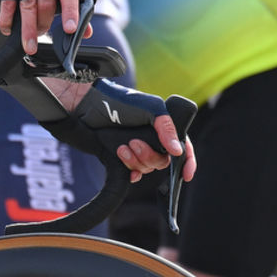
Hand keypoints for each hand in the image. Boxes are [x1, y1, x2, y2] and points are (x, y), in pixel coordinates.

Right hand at [0, 0, 79, 53]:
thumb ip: (73, 6)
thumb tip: (86, 32)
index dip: (70, 11)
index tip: (71, 29)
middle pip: (46, 1)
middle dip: (44, 23)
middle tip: (43, 34)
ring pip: (27, 5)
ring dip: (28, 29)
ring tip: (29, 45)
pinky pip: (8, 3)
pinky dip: (8, 19)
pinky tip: (9, 29)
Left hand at [61, 79, 197, 183]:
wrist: (88, 108)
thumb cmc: (119, 101)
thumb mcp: (150, 108)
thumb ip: (167, 128)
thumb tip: (178, 151)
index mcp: (163, 126)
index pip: (182, 146)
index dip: (187, 161)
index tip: (186, 174)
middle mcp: (152, 139)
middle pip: (163, 161)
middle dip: (149, 156)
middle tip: (134, 143)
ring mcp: (138, 149)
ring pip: (147, 168)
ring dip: (135, 160)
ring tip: (122, 147)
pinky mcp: (123, 158)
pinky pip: (133, 174)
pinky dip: (130, 171)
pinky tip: (122, 161)